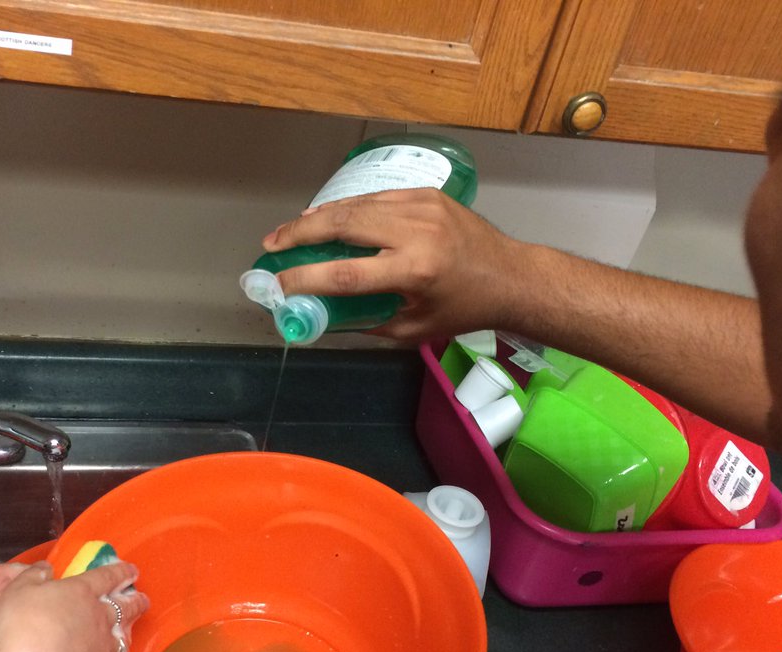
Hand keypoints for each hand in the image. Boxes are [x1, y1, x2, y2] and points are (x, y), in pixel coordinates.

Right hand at [0, 561, 148, 651]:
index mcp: (81, 592)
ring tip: (128, 630)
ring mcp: (103, 648)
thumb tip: (46, 567)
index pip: (107, 576)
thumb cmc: (22, 629)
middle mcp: (99, 618)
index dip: (121, 571)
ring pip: (122, 637)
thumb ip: (33, 576)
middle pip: (125, 606)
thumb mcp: (18, 591)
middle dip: (136, 601)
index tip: (133, 570)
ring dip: (127, 631)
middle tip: (143, 599)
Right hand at [262, 188, 532, 342]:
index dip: (304, 277)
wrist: (511, 275)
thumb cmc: (464, 309)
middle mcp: (416, 232)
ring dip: (317, 217)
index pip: (346, 273)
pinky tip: (325, 216)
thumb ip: (368, 320)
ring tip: (288, 231)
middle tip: (270, 245)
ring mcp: (421, 206)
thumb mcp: (414, 328)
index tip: (277, 284)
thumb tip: (325, 313)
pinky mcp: (426, 194)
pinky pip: (375, 199)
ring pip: (355, 205)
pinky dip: (346, 208)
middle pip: (342, 224)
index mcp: (414, 271)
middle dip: (299, 233)